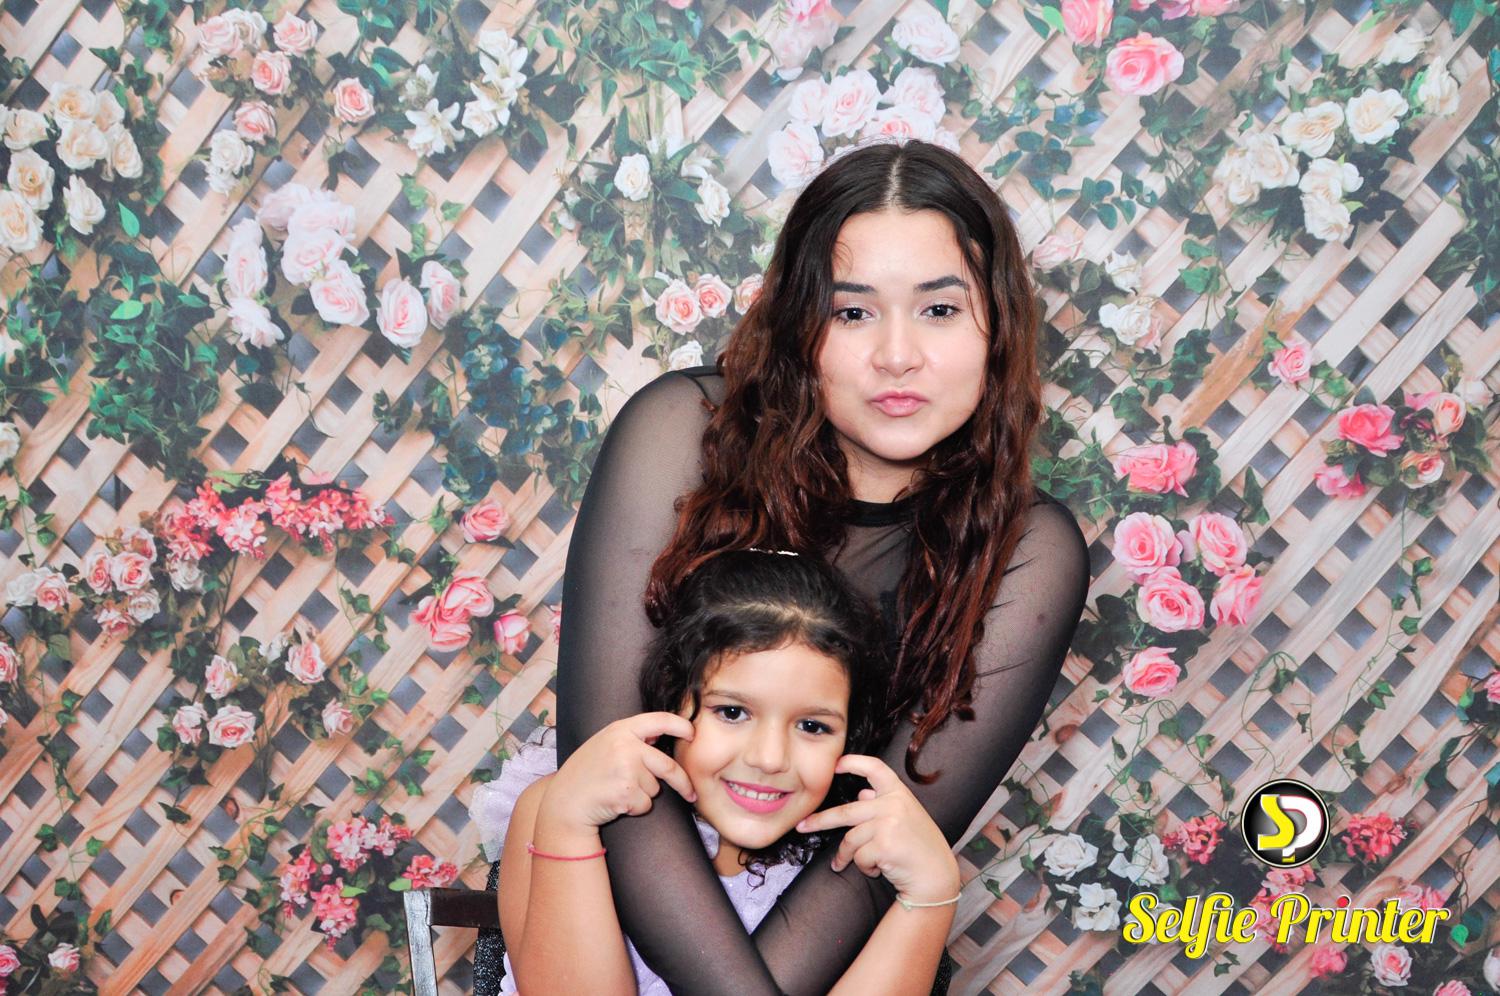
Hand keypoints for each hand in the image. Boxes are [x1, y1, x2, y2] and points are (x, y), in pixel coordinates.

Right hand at [541, 712, 696, 832]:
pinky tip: (615, 802)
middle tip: (691, 793)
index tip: (693, 734)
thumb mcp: (604, 744)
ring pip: (655, 787)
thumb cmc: (585, 775)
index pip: (660, 720)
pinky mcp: (626, 791)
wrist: (564, 803)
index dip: (681, 726)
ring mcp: (626, 768)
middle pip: (668, 765)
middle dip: (683, 783)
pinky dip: (635, 808)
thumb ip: (630, 738)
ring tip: (617, 791)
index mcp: (620, 729)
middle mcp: (625, 745)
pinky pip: (645, 804)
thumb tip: (660, 735)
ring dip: (643, 794)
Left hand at [795, 754, 959, 903]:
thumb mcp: (906, 817)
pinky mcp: (884, 844)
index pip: (874, 767)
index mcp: (899, 793)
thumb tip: (861, 795)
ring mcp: (888, 823)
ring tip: (847, 865)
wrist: (937, 876)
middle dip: (819, 821)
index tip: (835, 765)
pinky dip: (864, 867)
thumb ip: (883, 804)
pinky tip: (878, 870)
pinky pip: (859, 857)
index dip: (853, 763)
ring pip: (851, 840)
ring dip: (847, 856)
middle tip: (801, 826)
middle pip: (846, 812)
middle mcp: (893, 804)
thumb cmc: (921, 848)